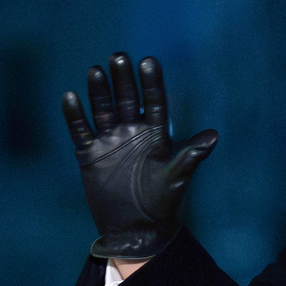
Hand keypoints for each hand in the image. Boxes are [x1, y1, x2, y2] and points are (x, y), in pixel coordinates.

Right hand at [61, 52, 217, 257]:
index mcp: (155, 134)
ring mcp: (110, 141)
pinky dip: (75, 115)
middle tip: (119, 56)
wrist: (136, 228)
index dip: (151, 83)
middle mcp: (132, 132)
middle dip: (123, 79)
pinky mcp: (89, 154)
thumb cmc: (162, 202)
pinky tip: (71, 96)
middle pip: (126, 99)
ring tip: (96, 71)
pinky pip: (81, 130)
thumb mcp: (177, 176)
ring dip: (99, 91)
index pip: (153, 102)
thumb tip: (213, 135)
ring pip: (102, 109)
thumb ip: (191, 154)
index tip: (148, 61)